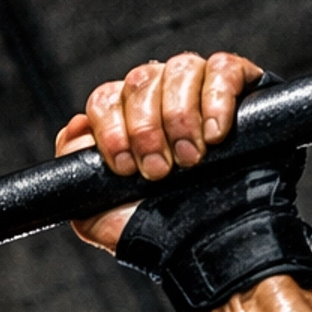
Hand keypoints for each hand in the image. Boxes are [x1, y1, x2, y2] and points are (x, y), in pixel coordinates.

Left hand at [55, 50, 263, 254]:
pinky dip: (216, 100)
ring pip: (179, 69)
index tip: (125, 168)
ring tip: (190, 161)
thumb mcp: (97, 210)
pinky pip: (223, 69)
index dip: (110, 130)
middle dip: (146, 131)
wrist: (213, 243)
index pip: (105, 98)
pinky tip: (216, 136)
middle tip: (160, 172)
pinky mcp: (238, 85)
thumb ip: (74, 168)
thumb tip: (75, 129)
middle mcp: (159, 94)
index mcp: (126, 117)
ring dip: (180, 118)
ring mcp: (198, 85)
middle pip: (140, 80)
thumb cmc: (157, 226)